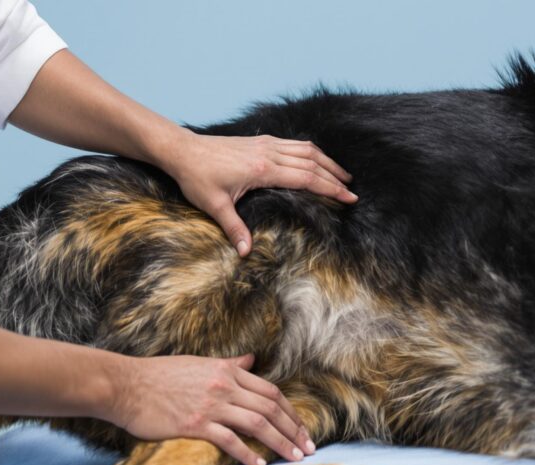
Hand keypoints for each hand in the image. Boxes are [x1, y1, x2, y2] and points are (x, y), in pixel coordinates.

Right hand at [107, 353, 314, 464]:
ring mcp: (210, 405)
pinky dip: (247, 453)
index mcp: (226, 371)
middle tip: (307, 446)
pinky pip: (229, 439)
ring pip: (257, 423)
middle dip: (293, 429)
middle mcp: (224, 386)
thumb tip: (251, 359)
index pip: (270, 391)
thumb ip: (228, 365)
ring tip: (293, 457)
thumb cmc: (159, 375)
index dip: (290, 411)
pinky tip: (259, 464)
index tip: (300, 427)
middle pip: (270, 408)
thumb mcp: (199, 362)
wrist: (127, 385)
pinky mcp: (195, 424)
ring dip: (279, 442)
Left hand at [164, 131, 356, 255]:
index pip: (306, 178)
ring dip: (327, 162)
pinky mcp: (260, 141)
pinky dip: (311, 152)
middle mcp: (268, 153)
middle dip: (335, 177)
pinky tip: (316, 161)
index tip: (347, 197)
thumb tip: (245, 252)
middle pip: (312, 163)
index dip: (329, 188)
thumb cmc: (197, 177)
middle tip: (352, 191)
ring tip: (342, 175)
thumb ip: (234, 228)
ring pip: (306, 149)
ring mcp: (266, 144)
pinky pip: (294, 144)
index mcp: (262, 170)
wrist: (182, 150)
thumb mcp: (214, 206)